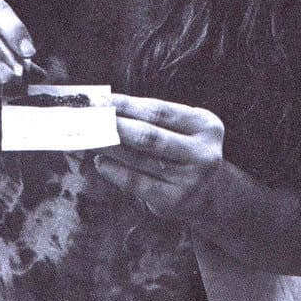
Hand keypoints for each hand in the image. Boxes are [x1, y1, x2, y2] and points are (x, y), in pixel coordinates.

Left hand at [94, 94, 224, 222]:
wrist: (214, 194)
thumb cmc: (186, 151)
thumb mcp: (184, 129)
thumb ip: (153, 118)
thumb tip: (106, 106)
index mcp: (205, 126)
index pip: (158, 111)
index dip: (126, 105)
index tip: (99, 100)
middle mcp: (202, 152)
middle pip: (148, 135)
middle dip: (113, 125)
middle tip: (87, 119)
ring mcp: (190, 179)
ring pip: (139, 159)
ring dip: (107, 147)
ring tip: (87, 138)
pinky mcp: (174, 200)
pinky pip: (137, 182)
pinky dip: (114, 171)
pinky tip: (99, 162)